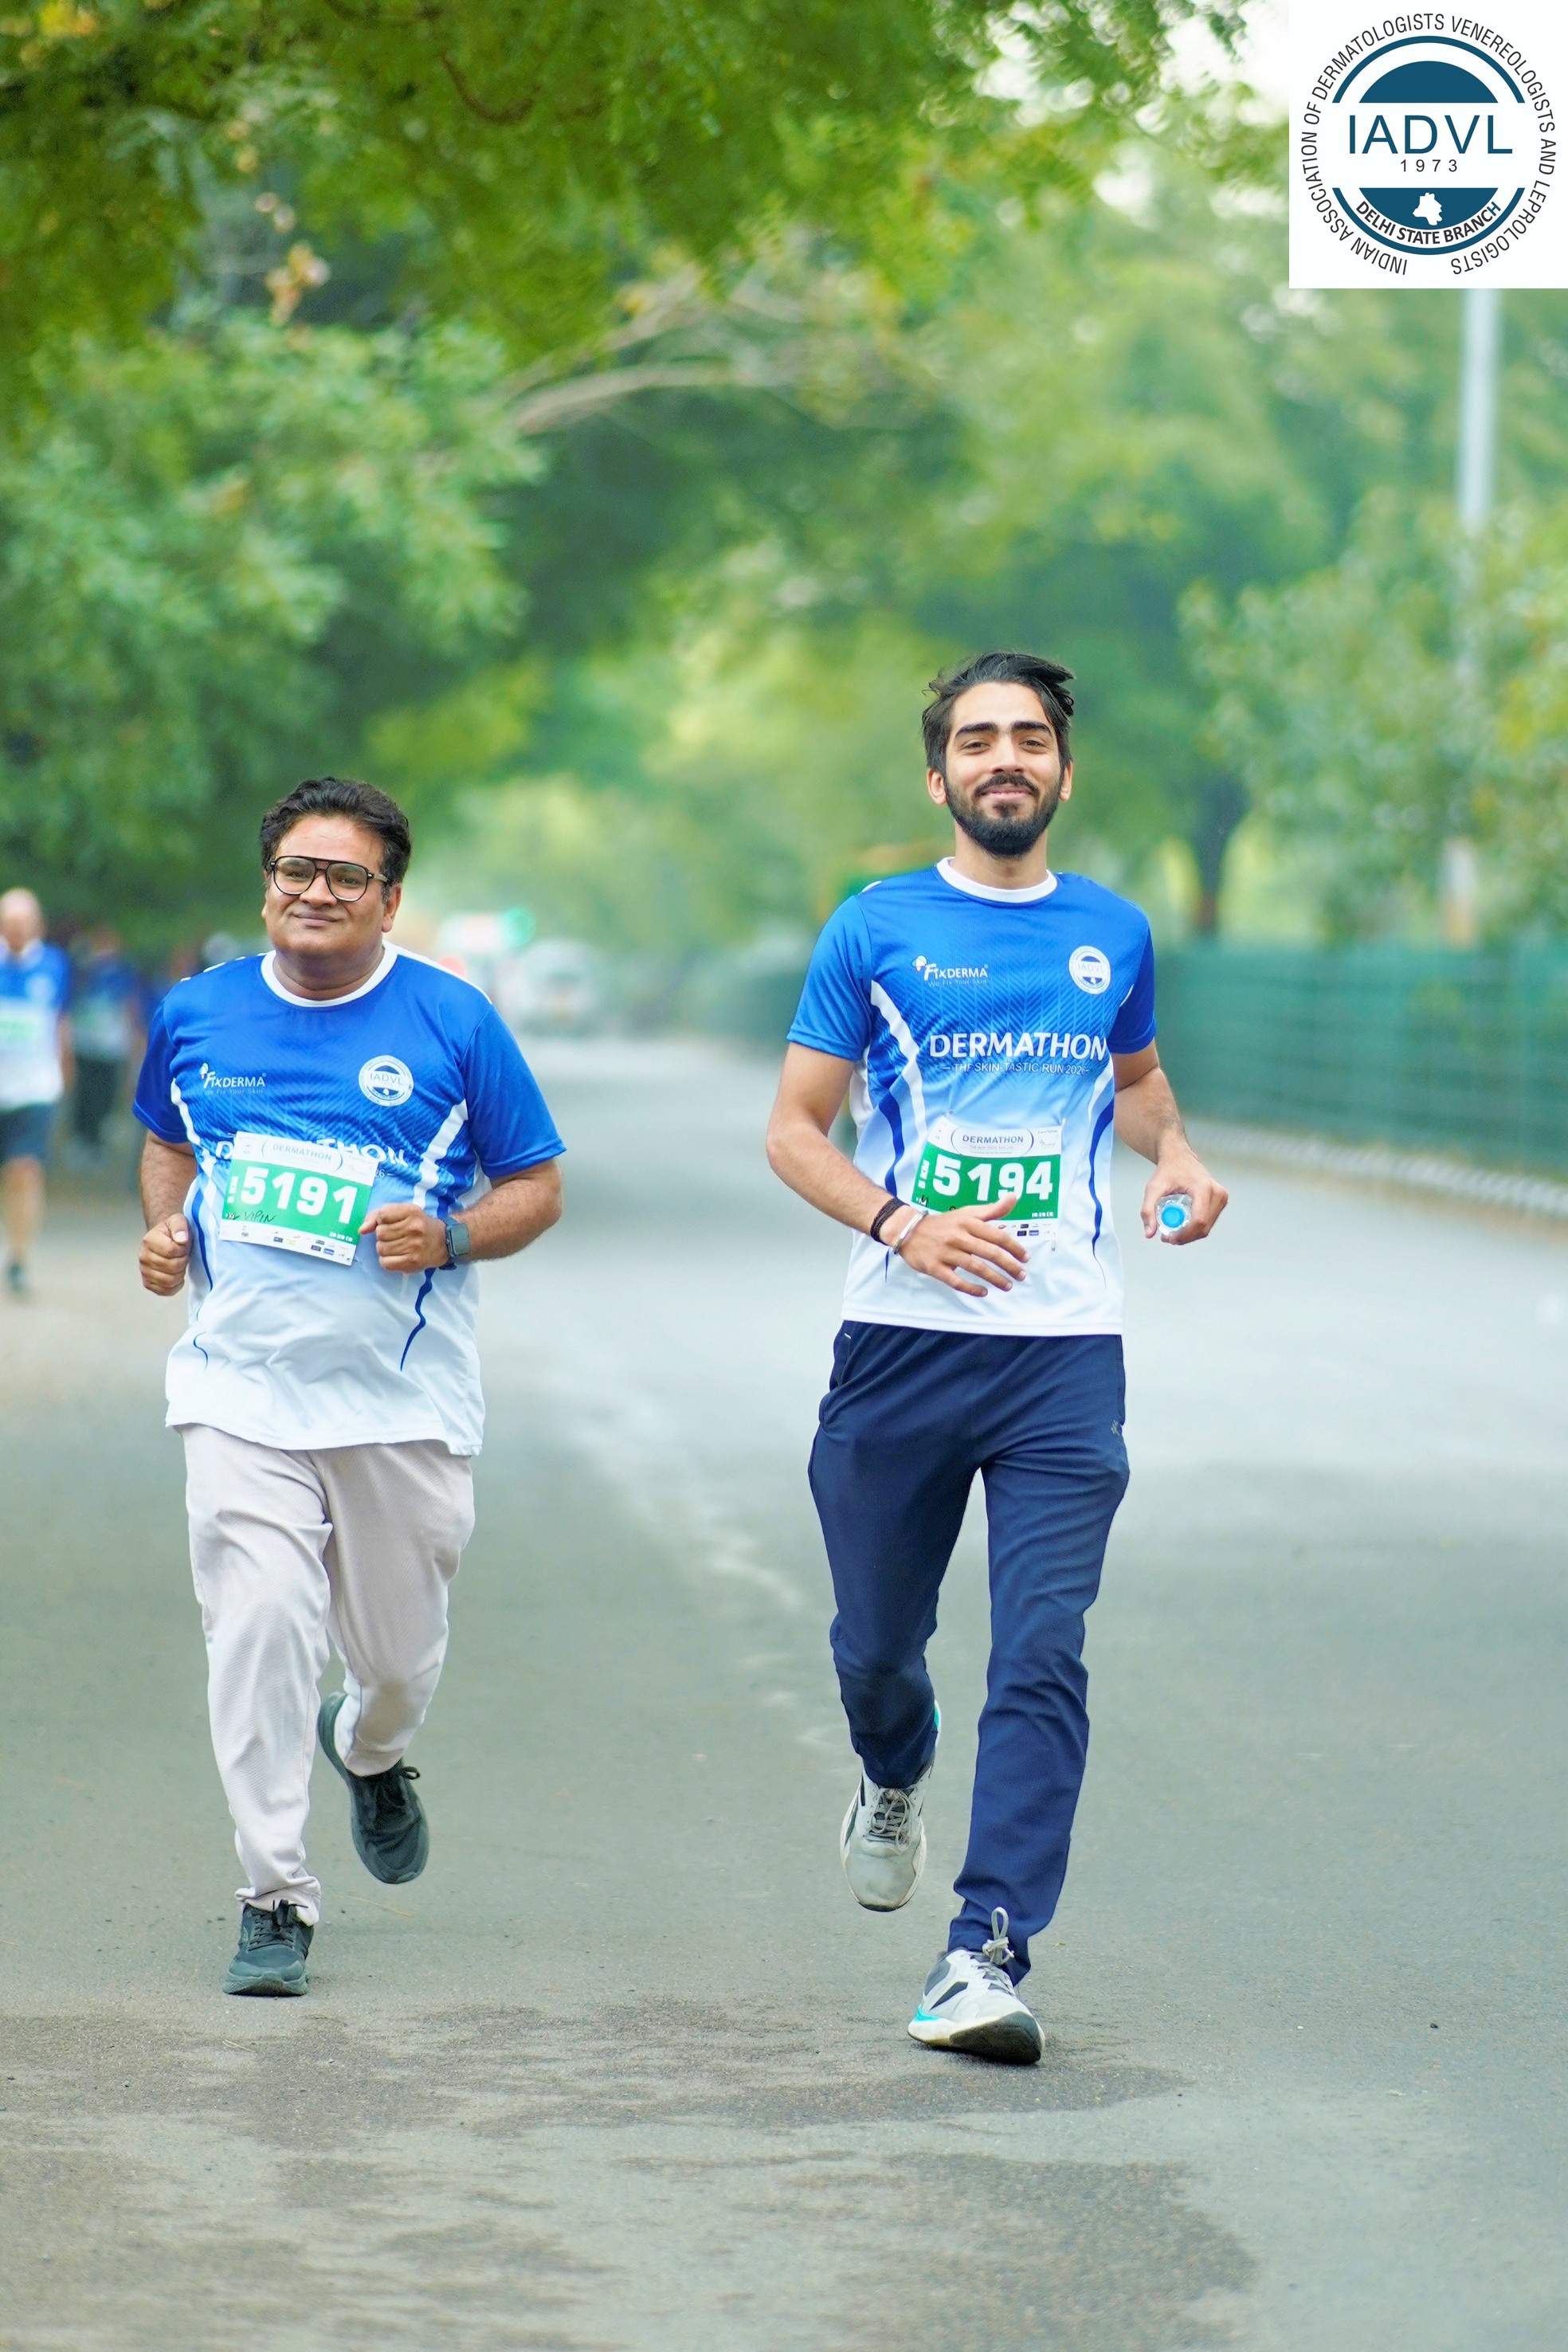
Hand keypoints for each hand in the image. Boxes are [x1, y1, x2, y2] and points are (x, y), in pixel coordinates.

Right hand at [140, 1214, 191, 1295]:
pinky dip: (174, 1286)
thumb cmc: (173, 1231)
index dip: (183, 1250)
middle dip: (183, 1262)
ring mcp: (144, 1271)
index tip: (184, 1245)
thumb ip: (180, 1226)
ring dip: (180, 1274)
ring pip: (169, 1281)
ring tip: (179, 1265)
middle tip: (183, 1256)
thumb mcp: (179, 1221)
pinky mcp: (148, 1283)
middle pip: (172, 1267)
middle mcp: (143, 1257)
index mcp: (149, 1240)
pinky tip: (177, 1276)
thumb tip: (181, 1239)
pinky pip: (164, 1291)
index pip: (171, 1251)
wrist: (165, 1239)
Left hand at [360, 1200, 448, 1272]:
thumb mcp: (402, 1212)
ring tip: (396, 1246)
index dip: (382, 1220)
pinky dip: (386, 1260)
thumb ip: (378, 1215)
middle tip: (395, 1236)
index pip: (382, 1215)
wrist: (443, 1242)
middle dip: (383, 1235)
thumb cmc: (418, 1225)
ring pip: (381, 1248)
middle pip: (380, 1233)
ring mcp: (413, 1247)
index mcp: (411, 1212)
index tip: (391, 1223)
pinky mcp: (411, 1262)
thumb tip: (362, 1230)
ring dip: (384, 1248)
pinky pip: (385, 1263)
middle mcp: (414, 1228)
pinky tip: (395, 1256)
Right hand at [892, 1199, 1031, 1297]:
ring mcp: (946, 1252)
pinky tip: (983, 1292)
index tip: (1026, 1258)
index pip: (996, 1236)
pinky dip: (971, 1288)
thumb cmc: (944, 1223)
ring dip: (994, 1278)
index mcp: (968, 1222)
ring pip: (975, 1267)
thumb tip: (1014, 1197)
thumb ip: (992, 1209)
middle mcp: (958, 1236)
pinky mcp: (934, 1267)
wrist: (908, 1230)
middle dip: (1009, 1265)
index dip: (1014, 1247)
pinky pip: (955, 1281)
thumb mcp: (967, 1212)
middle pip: (989, 1252)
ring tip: (1007, 1286)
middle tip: (1022, 1276)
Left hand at [1140, 1149, 1226, 1244]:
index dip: (1184, 1235)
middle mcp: (1217, 1192)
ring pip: (1208, 1227)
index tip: (1169, 1238)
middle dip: (1186, 1237)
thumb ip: (1148, 1210)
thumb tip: (1149, 1233)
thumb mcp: (1153, 1188)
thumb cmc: (1168, 1170)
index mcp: (1203, 1188)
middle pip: (1204, 1227)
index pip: (1198, 1220)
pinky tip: (1182, 1227)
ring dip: (1191, 1235)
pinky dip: (1196, 1229)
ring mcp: (1222, 1197)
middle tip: (1168, 1238)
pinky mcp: (1221, 1200)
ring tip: (1173, 1233)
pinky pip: (1209, 1222)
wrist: (1180, 1157)